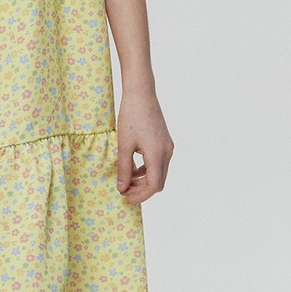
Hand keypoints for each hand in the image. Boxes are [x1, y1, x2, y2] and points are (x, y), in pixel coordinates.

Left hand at [115, 84, 173, 203]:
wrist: (141, 94)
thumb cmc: (130, 116)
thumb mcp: (124, 145)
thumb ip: (124, 169)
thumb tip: (122, 188)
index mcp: (158, 154)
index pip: (154, 186)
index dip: (140, 196)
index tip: (125, 198)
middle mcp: (167, 152)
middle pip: (158, 182)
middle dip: (142, 190)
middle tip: (124, 192)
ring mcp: (168, 147)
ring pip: (159, 173)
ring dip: (144, 181)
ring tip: (126, 182)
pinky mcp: (165, 142)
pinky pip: (158, 163)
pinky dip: (147, 170)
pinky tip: (133, 169)